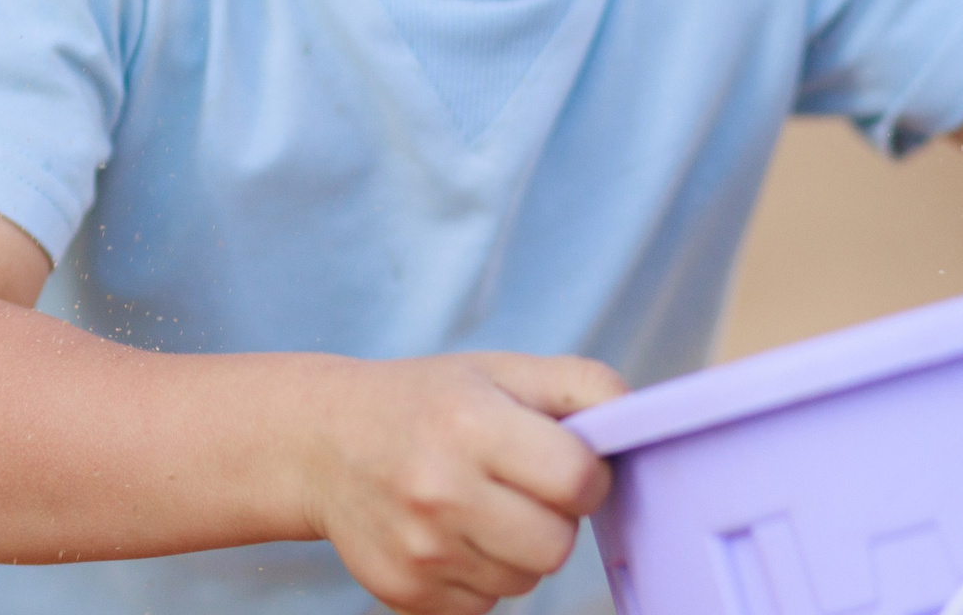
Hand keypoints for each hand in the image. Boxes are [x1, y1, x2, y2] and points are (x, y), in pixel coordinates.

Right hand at [301, 351, 624, 614]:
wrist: (322, 444)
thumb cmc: (426, 403)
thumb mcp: (499, 371)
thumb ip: (581, 385)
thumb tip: (641, 423)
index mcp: (469, 423)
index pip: (577, 479)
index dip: (586, 474)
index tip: (563, 460)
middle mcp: (439, 490)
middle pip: (557, 546)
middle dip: (554, 518)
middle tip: (520, 485)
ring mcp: (420, 550)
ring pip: (526, 580)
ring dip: (518, 549)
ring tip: (478, 505)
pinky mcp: (406, 593)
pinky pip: (486, 604)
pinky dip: (481, 574)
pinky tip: (450, 533)